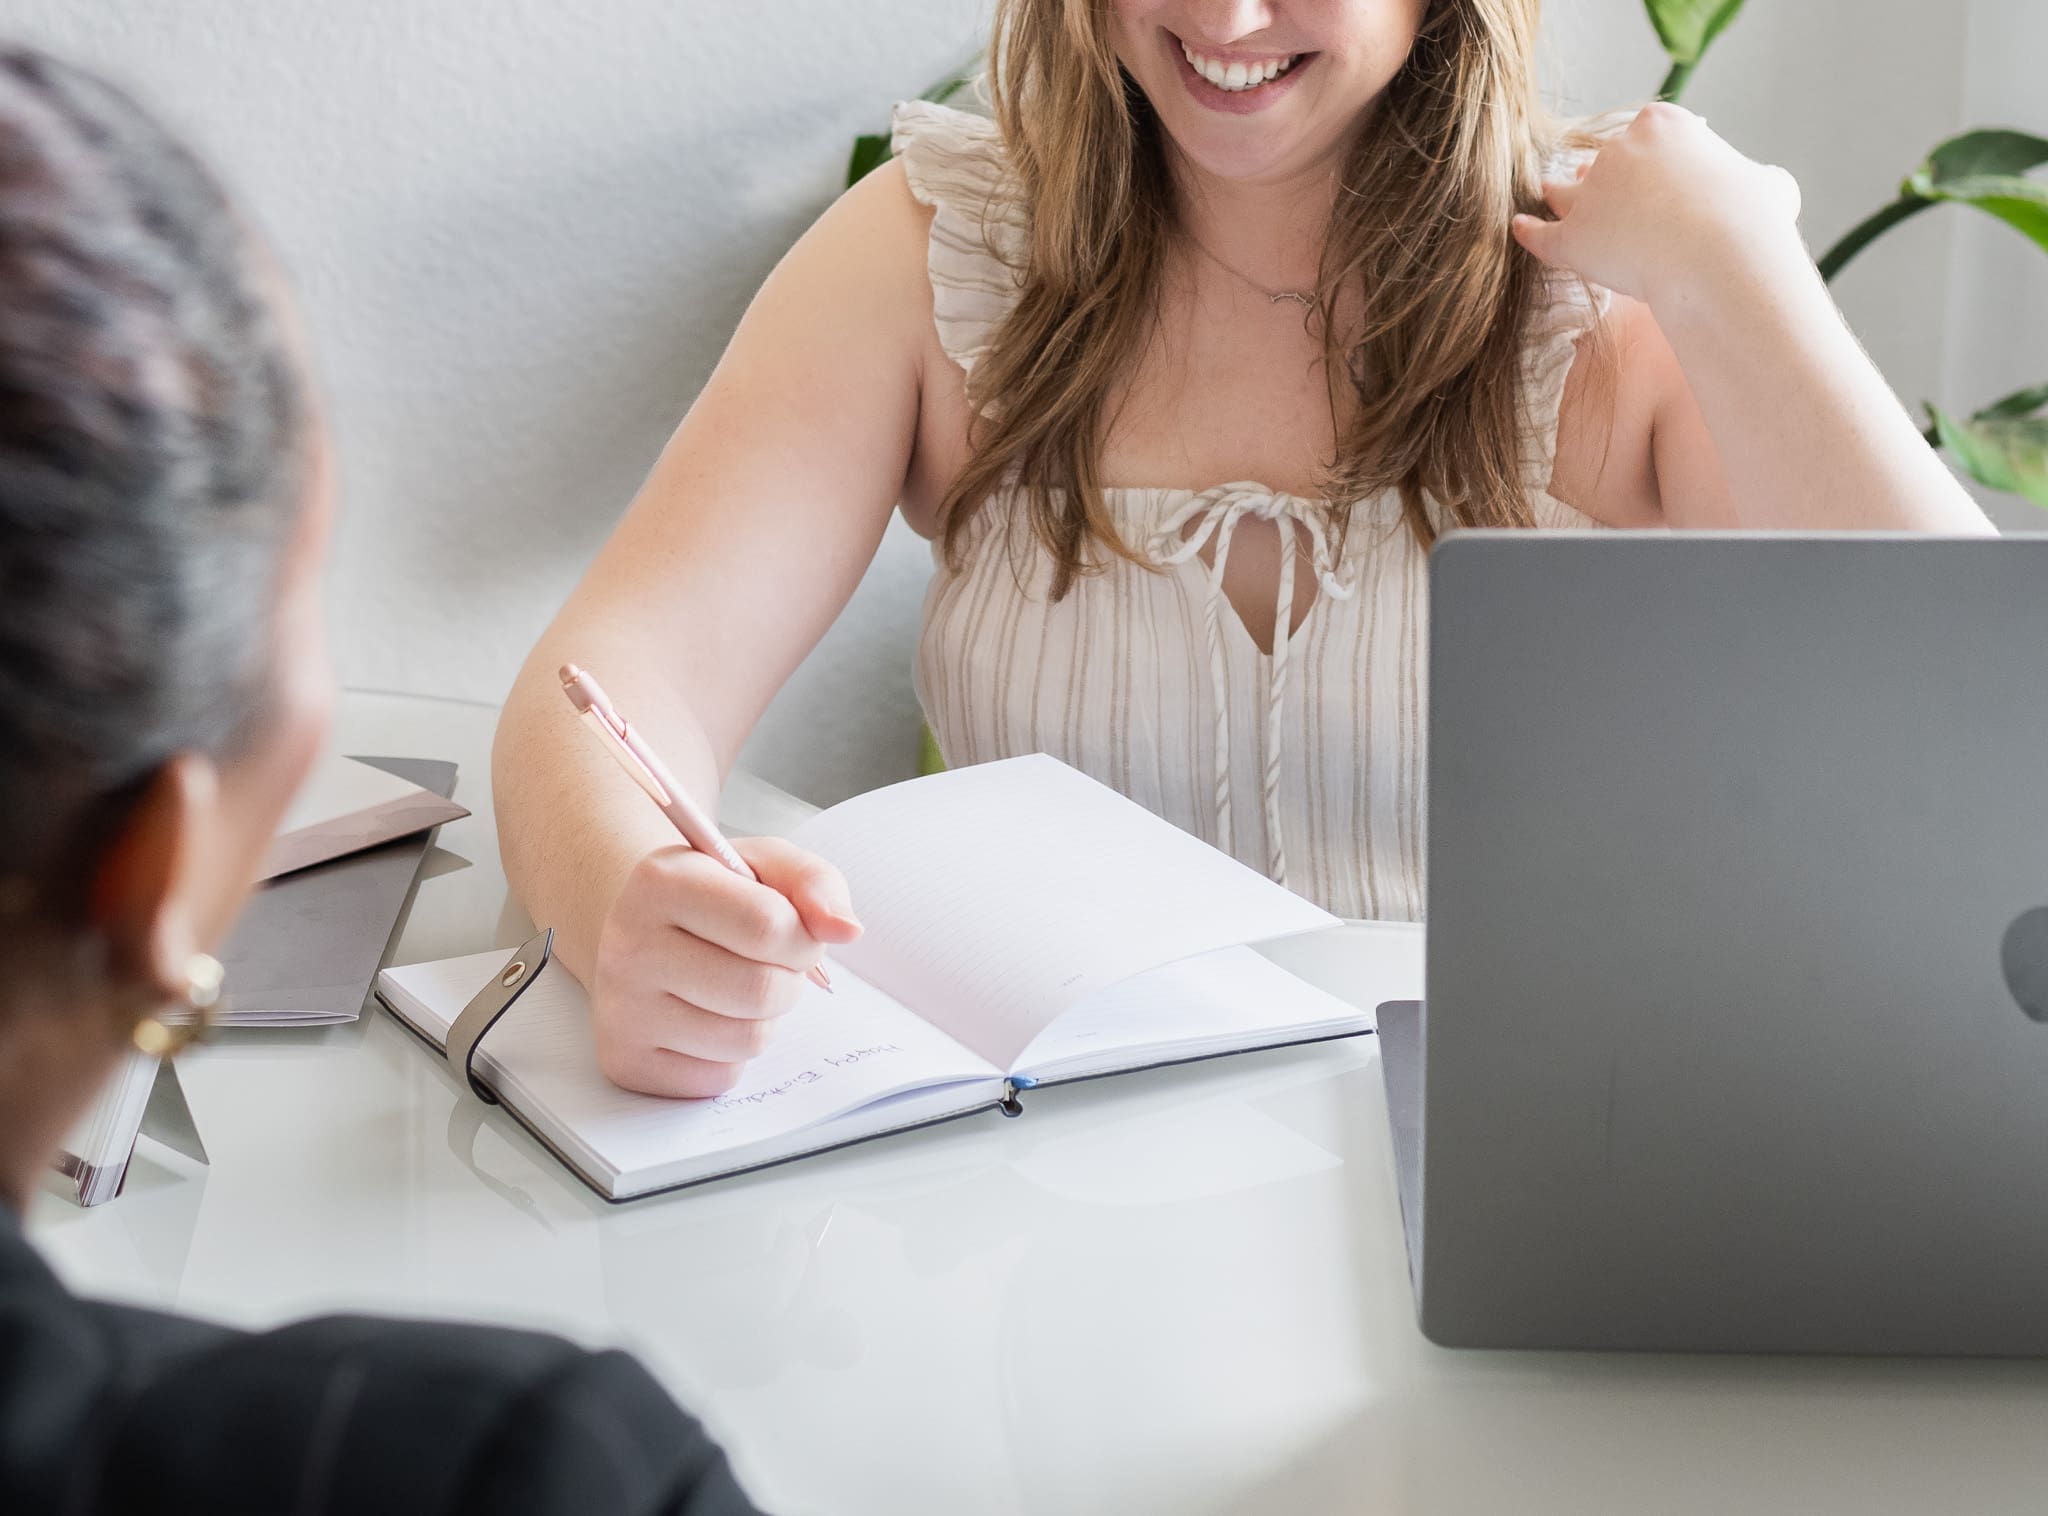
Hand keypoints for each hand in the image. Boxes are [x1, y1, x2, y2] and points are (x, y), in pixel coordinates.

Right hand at [590, 835, 861, 1097]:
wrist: (644, 932)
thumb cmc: (716, 896)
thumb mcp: (765, 866)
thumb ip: (815, 884)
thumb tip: (847, 930)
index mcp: (661, 881)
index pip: (766, 925)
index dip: (801, 936)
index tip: (793, 931)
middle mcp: (629, 945)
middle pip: (760, 990)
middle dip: (789, 980)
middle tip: (770, 963)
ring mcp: (623, 1009)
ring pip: (746, 1040)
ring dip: (765, 1019)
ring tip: (738, 987)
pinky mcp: (627, 1061)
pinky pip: (719, 1077)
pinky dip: (732, 1053)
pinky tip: (709, 1018)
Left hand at [1511, 103, 1805, 307]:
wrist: (1718, 259)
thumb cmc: (1752, 223)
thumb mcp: (1771, 187)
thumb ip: (1760, 181)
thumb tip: (1768, 187)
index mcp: (1663, 126)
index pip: (1646, 131)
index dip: (1650, 153)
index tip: (1658, 172)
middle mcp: (1619, 150)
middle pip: (1604, 160)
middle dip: (1607, 177)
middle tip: (1613, 199)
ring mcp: (1590, 193)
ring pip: (1564, 191)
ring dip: (1560, 194)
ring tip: (1552, 198)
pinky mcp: (1571, 237)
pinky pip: (1539, 233)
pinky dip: (1527, 231)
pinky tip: (1518, 228)